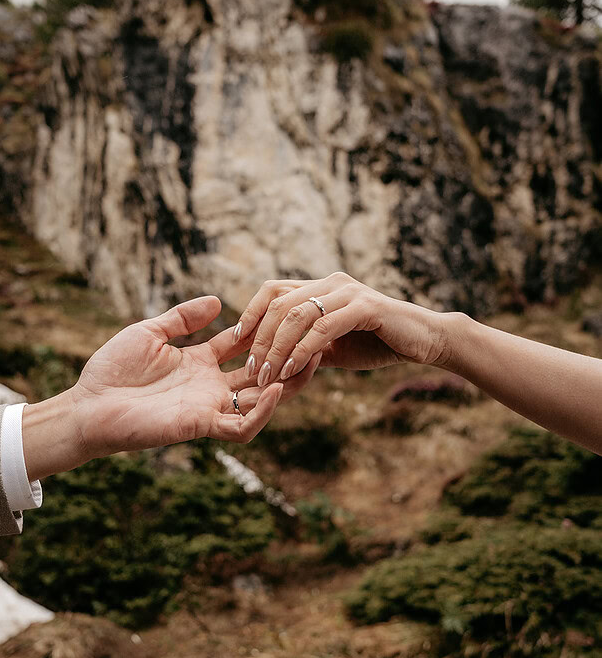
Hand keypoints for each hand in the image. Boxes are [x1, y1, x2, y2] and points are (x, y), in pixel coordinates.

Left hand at [23, 296, 319, 479]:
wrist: (88, 406)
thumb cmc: (111, 371)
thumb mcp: (149, 333)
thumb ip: (182, 318)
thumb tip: (217, 301)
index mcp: (200, 364)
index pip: (244, 346)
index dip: (267, 332)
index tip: (291, 313)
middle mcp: (210, 387)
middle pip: (263, 373)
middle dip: (288, 358)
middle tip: (316, 338)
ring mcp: (209, 407)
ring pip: (263, 401)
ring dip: (288, 385)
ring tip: (311, 361)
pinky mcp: (201, 425)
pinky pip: (242, 425)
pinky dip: (263, 411)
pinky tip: (277, 388)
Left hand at [234, 272, 454, 384]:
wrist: (424, 342)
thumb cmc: (380, 343)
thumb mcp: (335, 347)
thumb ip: (307, 347)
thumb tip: (275, 362)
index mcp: (322, 287)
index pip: (273, 291)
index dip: (249, 314)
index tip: (233, 342)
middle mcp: (331, 283)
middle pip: (279, 303)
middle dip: (259, 338)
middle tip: (251, 370)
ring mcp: (348, 292)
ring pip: (297, 315)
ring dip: (277, 348)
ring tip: (268, 375)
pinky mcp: (364, 307)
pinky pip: (322, 327)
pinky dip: (302, 350)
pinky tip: (291, 370)